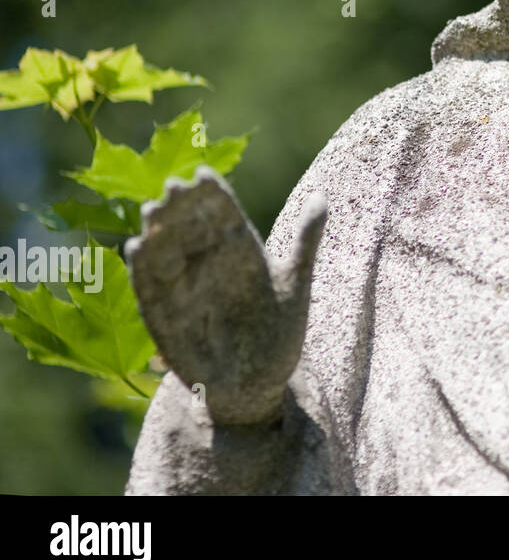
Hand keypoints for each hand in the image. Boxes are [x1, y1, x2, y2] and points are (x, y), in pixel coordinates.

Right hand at [126, 167, 325, 424]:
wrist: (258, 385)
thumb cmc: (278, 334)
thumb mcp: (295, 283)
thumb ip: (305, 240)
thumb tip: (322, 194)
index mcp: (240, 252)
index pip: (222, 215)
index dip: (211, 195)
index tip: (203, 174)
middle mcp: (208, 265)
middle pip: (190, 228)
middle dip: (181, 207)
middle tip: (173, 188)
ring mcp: (186, 290)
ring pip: (167, 252)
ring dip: (158, 232)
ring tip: (152, 211)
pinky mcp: (166, 317)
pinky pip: (151, 289)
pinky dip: (143, 270)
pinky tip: (136, 248)